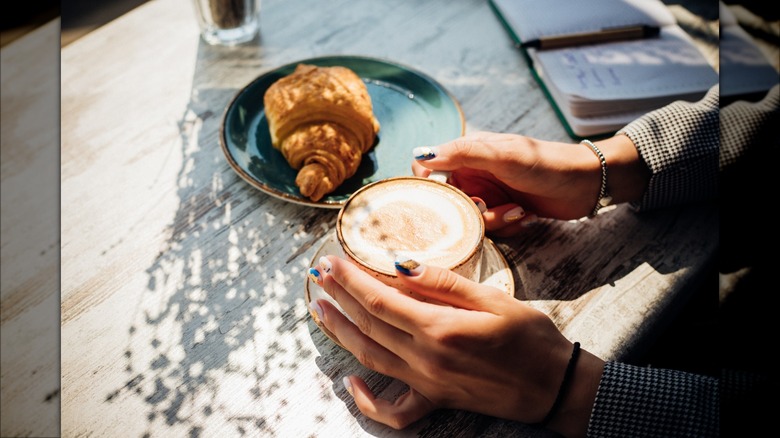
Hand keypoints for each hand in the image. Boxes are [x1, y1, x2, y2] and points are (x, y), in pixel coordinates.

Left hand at [308, 255, 603, 436]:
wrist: (554, 386)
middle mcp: (425, 358)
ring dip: (340, 332)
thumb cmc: (531, 338)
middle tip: (318, 276)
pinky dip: (367, 401)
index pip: (380, 299)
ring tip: (320, 310)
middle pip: (368, 324)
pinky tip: (350, 383)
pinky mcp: (435, 399)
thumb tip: (401, 264)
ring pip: (370, 356)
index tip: (331, 261)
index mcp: (440, 328)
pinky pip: (393, 409)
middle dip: (339, 297)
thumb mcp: (493, 299)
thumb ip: (444, 283)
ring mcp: (427, 383)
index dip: (350, 279)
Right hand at [412, 131, 649, 235]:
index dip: (429, 187)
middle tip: (488, 208)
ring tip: (518, 210)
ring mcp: (488, 194)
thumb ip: (462, 153)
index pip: (428, 169)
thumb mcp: (502, 155)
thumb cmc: (545, 162)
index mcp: (467, 153)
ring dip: (494, 220)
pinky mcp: (503, 211)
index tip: (443, 200)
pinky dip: (507, 226)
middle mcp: (473, 173)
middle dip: (469, 211)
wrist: (586, 183)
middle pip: (448, 201)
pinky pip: (490, 229)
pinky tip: (526, 216)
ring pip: (470, 219)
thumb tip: (421, 155)